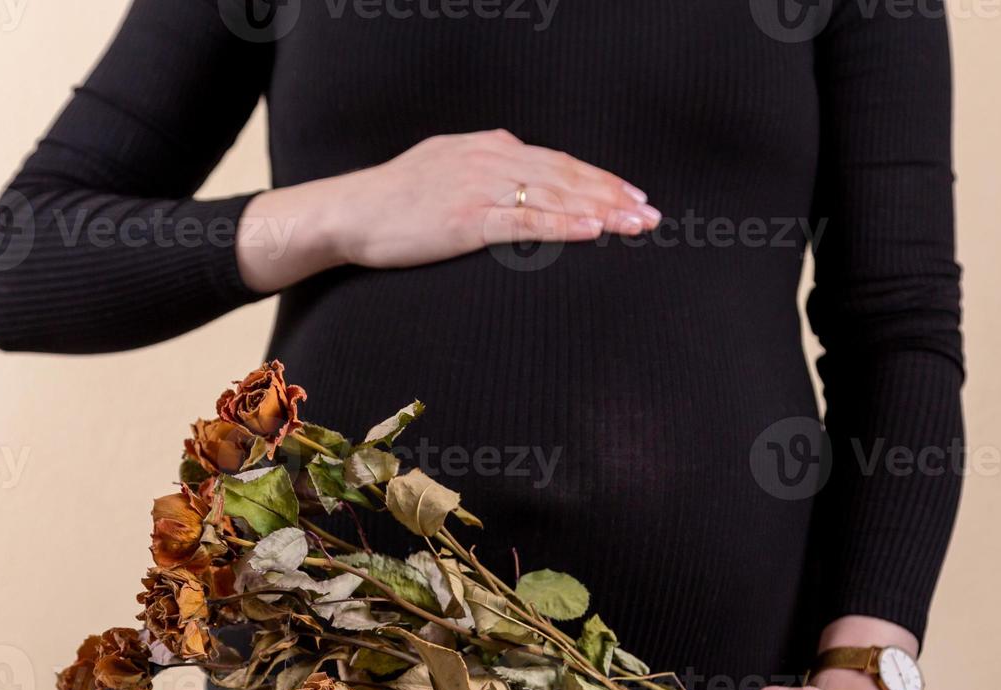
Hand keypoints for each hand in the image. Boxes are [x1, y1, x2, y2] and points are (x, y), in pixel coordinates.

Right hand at [237, 129, 658, 291]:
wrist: (348, 213)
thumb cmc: (394, 202)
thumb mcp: (444, 172)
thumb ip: (483, 173)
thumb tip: (515, 183)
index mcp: (488, 147)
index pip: (557, 162)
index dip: (598, 179)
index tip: (631, 196)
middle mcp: (490, 159)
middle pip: (566, 175)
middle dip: (613, 195)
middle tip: (652, 214)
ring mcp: (480, 187)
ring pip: (555, 195)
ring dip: (602, 210)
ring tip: (637, 224)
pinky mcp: (467, 218)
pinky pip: (526, 220)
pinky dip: (564, 222)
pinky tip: (594, 230)